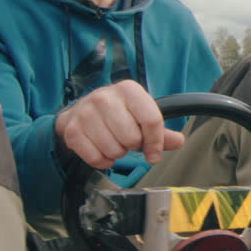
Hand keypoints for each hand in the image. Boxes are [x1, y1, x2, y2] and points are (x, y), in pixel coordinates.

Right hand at [54, 80, 184, 168]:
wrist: (81, 111)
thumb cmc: (117, 113)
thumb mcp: (140, 114)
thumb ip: (161, 131)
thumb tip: (179, 141)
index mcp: (128, 90)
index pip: (151, 120)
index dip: (156, 142)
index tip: (154, 154)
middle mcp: (105, 97)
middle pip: (132, 139)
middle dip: (132, 146)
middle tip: (126, 139)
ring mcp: (86, 112)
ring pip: (114, 150)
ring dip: (117, 154)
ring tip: (113, 142)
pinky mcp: (72, 129)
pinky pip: (96, 158)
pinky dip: (102, 161)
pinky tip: (101, 149)